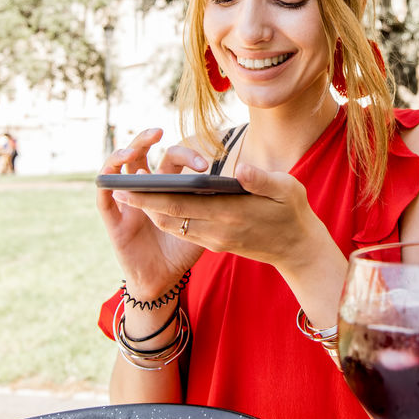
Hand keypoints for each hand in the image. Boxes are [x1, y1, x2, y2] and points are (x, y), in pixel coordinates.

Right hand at [97, 128, 208, 298]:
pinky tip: (115, 178)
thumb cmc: (183, 251)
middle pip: (141, 153)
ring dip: (121, 153)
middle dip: (146, 138)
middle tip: (158, 132)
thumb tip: (235, 188)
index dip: (185, 155)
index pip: (171, 159)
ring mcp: (125, 201)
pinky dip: (107, 184)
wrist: (161, 281)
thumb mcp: (202, 227)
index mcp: (166, 186)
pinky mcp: (112, 219)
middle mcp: (143, 188)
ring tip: (132, 148)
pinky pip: (103, 197)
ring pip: (118, 167)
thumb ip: (211, 207)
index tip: (203, 164)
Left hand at [109, 160, 332, 274]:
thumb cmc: (294, 213)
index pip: (182, 205)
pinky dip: (169, 218)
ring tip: (133, 194)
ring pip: (175, 226)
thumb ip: (262, 180)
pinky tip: (159, 205)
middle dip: (144, 204)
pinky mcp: (217, 244)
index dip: (152, 196)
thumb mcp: (287, 190)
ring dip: (153, 212)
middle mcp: (218, 231)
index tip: (129, 186)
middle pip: (171, 216)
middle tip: (118, 189)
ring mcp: (216, 240)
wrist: (299, 249)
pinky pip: (185, 231)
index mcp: (231, 214)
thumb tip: (242, 169)